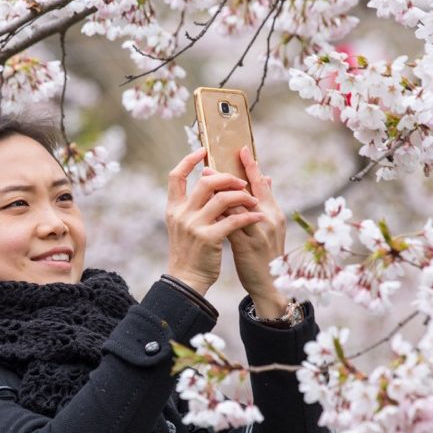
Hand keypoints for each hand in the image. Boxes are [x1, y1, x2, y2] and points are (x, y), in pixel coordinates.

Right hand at [165, 148, 264, 295]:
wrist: (186, 280)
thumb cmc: (190, 252)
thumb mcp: (184, 226)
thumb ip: (194, 206)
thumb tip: (208, 183)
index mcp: (174, 209)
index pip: (176, 176)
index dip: (188, 161)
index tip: (203, 152)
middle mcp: (182, 214)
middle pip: (205, 182)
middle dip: (227, 178)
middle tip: (242, 181)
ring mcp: (194, 226)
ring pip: (222, 198)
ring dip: (242, 196)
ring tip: (254, 200)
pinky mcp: (208, 238)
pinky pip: (233, 220)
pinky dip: (249, 216)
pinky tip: (258, 216)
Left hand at [210, 146, 288, 316]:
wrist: (270, 283)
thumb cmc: (266, 254)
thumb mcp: (270, 227)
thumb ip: (265, 202)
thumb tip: (265, 178)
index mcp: (274, 212)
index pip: (261, 184)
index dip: (251, 166)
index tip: (241, 149)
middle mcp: (269, 219)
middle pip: (246, 190)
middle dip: (226, 176)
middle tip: (208, 164)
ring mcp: (257, 232)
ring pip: (236, 205)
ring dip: (217, 191)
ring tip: (203, 179)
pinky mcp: (246, 246)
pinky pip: (229, 225)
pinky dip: (217, 213)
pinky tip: (204, 205)